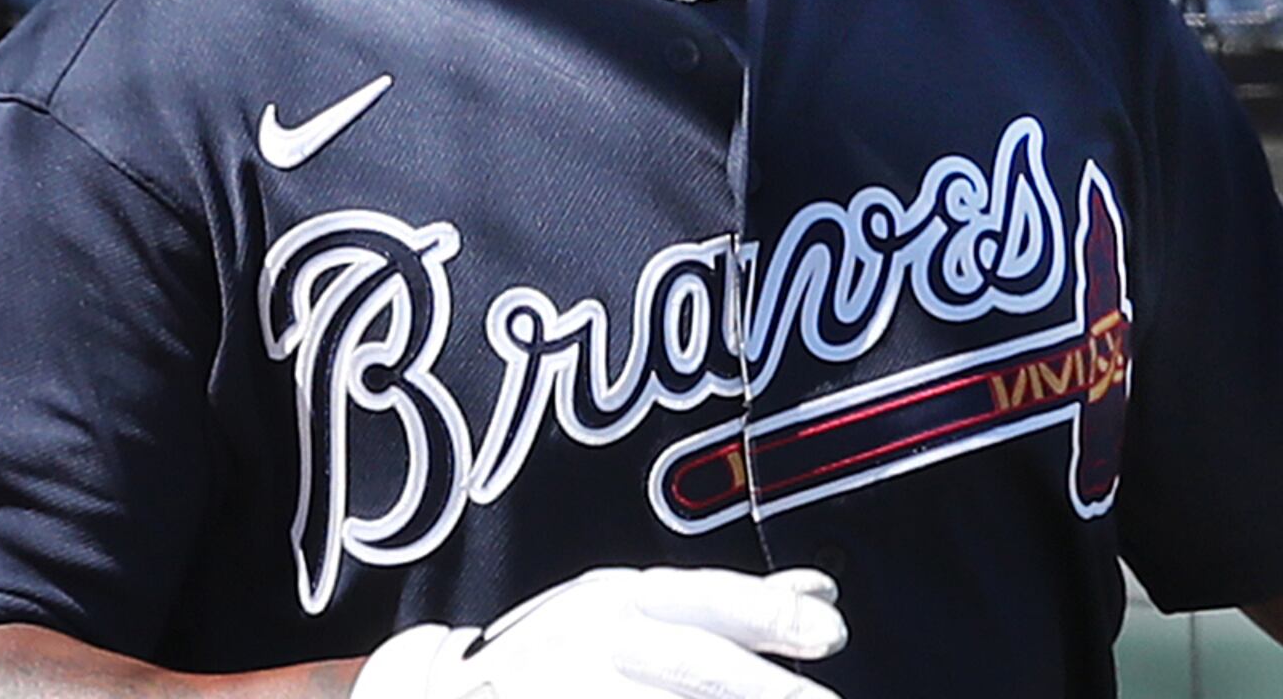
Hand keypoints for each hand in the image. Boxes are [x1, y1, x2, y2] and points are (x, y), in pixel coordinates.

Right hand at [351, 567, 847, 698]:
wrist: (450, 696)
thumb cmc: (564, 657)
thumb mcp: (635, 613)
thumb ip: (727, 609)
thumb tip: (820, 593)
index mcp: (620, 600)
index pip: (706, 598)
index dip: (770, 613)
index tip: (832, 632)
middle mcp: (595, 637)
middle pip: (694, 663)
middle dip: (767, 690)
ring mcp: (571, 686)